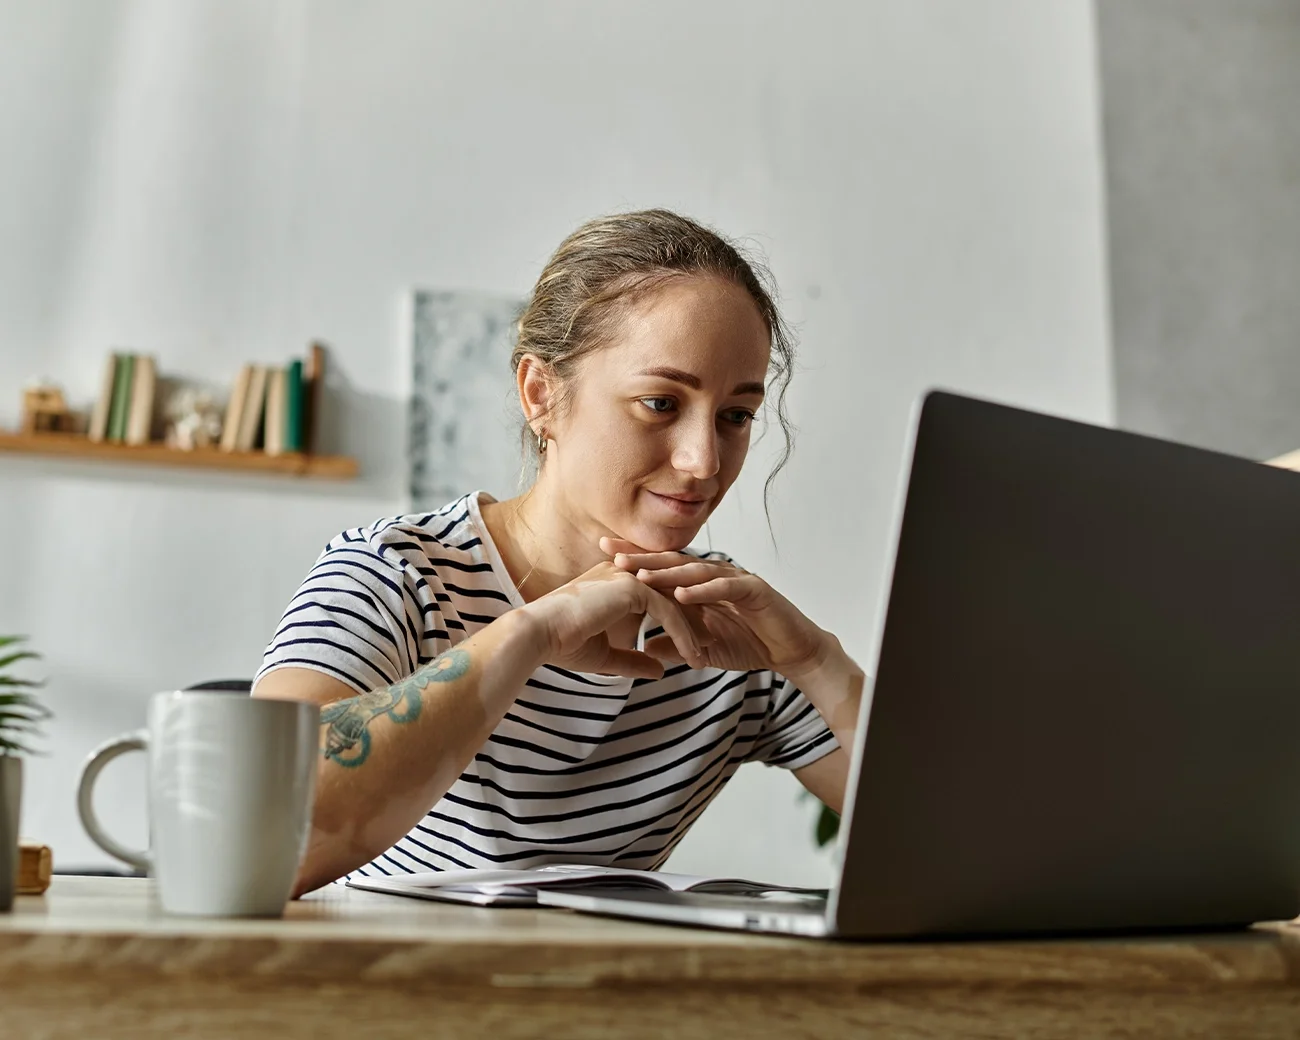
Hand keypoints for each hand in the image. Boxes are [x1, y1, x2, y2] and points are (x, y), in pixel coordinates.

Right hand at [520, 561, 704, 678]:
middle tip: (710, 645)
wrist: (539, 635)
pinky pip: (667, 611)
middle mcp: (623, 573)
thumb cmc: (562, 644)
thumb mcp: (606, 656)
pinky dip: (682, 634)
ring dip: (692, 630)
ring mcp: (629, 576)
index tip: (693, 643)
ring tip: (707, 654)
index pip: (656, 596)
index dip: (677, 619)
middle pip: (670, 595)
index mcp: (614, 582)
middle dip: (693, 621)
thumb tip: (661, 671)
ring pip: (673, 602)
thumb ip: (634, 660)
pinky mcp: (632, 586)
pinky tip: (693, 655)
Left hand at [600, 538, 828, 677]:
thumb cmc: (750, 643)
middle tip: (612, 553)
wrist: (792, 652)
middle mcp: (716, 574)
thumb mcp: (704, 648)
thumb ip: (676, 644)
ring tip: (640, 574)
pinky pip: (726, 587)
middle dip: (643, 557)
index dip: (636, 559)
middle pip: (674, 561)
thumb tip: (645, 649)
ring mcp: (736, 579)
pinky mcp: (755, 590)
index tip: (604, 553)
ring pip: (696, 571)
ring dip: (667, 572)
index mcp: (702, 583)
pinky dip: (703, 590)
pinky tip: (682, 594)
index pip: (663, 566)